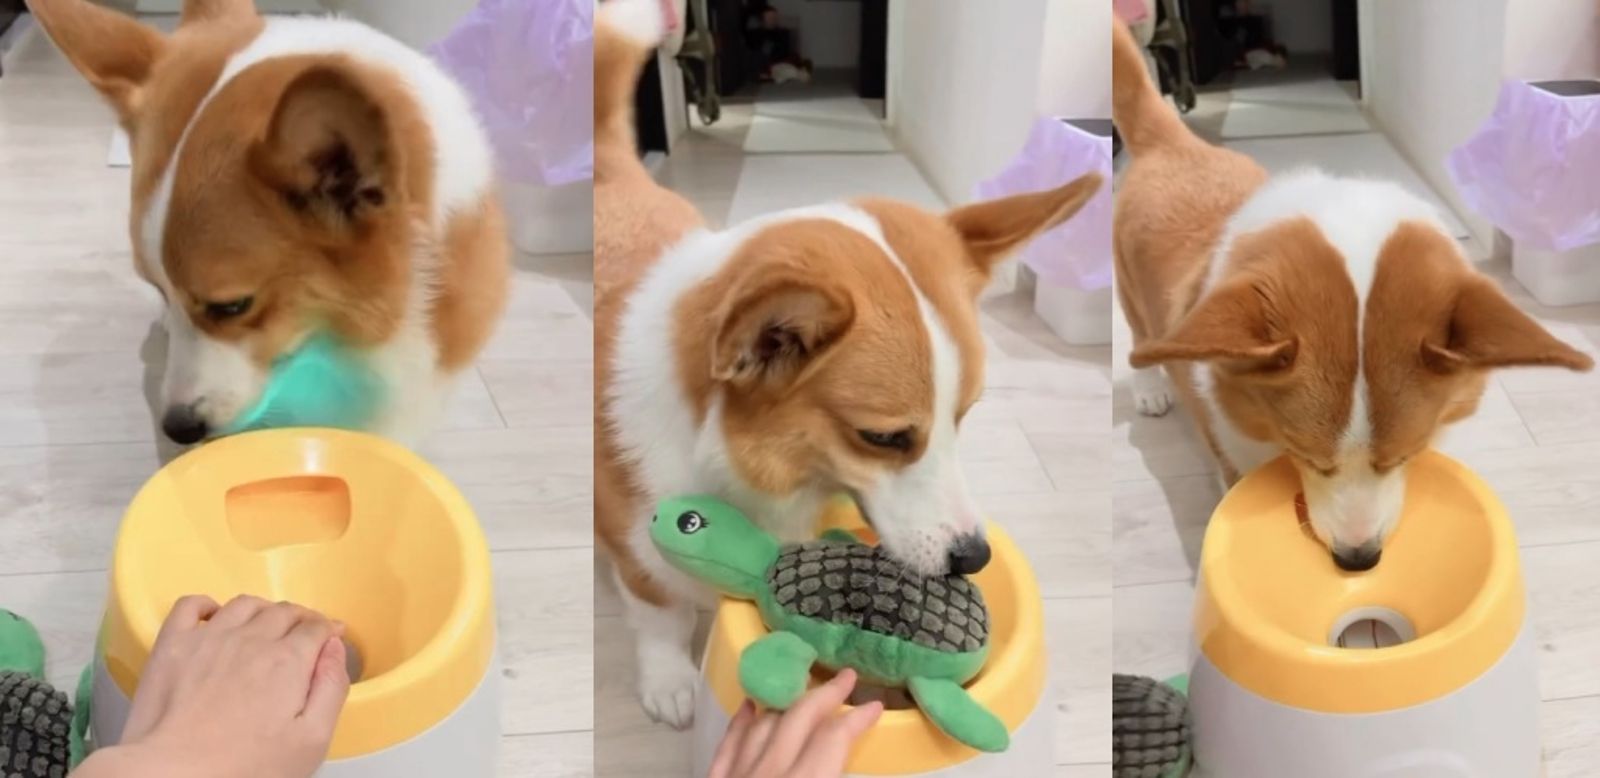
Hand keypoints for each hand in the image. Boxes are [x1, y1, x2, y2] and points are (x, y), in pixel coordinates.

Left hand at [103, 595, 350, 777]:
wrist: (173, 776)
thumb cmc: (242, 769)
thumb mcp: (311, 741)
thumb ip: (332, 688)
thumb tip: (335, 650)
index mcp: (288, 661)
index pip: (316, 627)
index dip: (328, 631)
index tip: (330, 637)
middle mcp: (250, 639)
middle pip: (284, 611)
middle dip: (301, 619)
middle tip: (305, 634)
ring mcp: (208, 639)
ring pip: (245, 604)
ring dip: (263, 610)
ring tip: (266, 626)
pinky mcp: (172, 646)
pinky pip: (191, 605)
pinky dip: (207, 605)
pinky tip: (215, 617)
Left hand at [709, 669, 883, 777]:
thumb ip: (833, 772)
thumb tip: (843, 758)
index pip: (834, 737)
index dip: (858, 718)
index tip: (875, 705)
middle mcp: (770, 771)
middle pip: (798, 719)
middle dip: (825, 694)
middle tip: (846, 677)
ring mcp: (738, 775)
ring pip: (763, 724)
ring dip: (785, 703)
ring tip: (802, 686)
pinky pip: (728, 745)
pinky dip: (740, 722)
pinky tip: (748, 707)